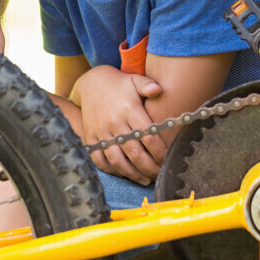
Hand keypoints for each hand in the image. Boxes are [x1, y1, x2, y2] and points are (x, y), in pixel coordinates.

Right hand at [73, 66, 166, 184]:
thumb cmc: (120, 84)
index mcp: (128, 109)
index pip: (148, 136)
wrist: (91, 83)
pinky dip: (112, 170)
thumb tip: (159, 90)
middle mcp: (114, 123)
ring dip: (132, 174)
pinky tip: (124, 174)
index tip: (168, 160)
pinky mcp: (91, 138)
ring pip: (117, 160)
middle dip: (149, 167)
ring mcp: (101, 132)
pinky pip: (99, 160)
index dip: (160, 152)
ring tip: (145, 179)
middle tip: (160, 174)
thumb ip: (148, 85)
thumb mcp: (135, 80)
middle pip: (134, 153)